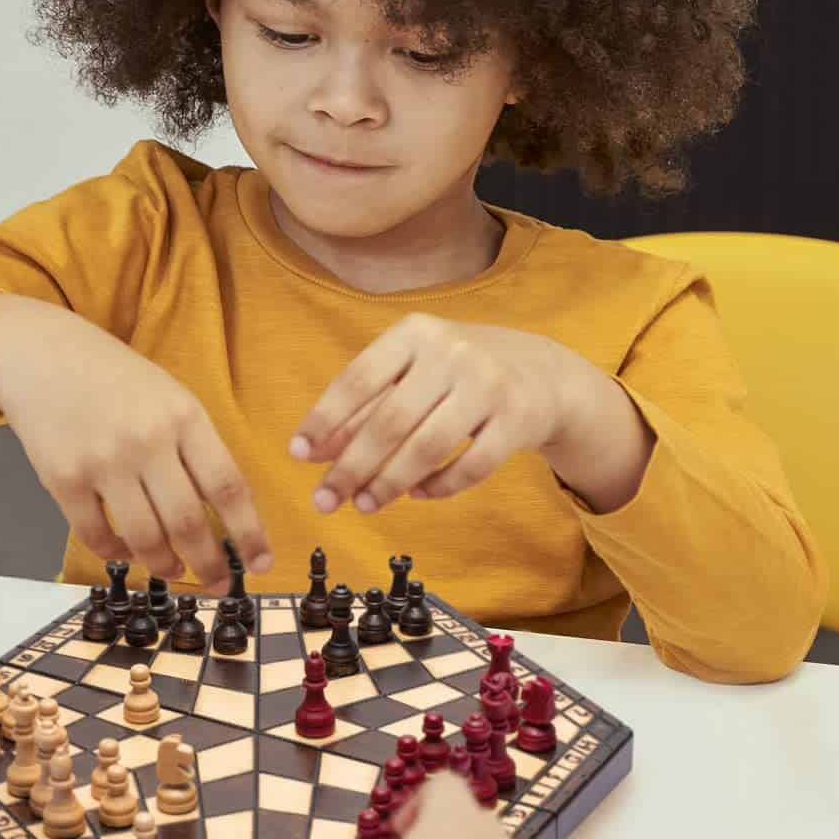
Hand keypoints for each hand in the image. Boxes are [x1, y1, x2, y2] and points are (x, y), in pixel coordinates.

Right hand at [0, 305, 271, 586]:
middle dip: (209, 565)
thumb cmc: (117, 381)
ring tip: (174, 570)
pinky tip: (126, 550)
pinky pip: (96, 536)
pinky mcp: (63, 479)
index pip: (228, 487)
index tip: (261, 565)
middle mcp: (146, 441)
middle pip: (188, 523)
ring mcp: (102, 461)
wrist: (42, 355)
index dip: (249, 534)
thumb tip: (224, 516)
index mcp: (184, 417)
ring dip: (165, 565)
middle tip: (219, 586)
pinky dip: (116, 552)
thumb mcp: (171, 399)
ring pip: (145, 538)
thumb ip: (198, 450)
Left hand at [291, 315, 586, 514]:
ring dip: (390, 483)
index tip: (298, 454)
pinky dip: (439, 486)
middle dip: (351, 466)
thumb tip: (315, 452)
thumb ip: (364, 407)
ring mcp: (489, 385)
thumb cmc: (457, 373)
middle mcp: (452, 353)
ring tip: (364, 505)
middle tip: (323, 500)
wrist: (541, 372)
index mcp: (415, 333)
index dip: (325, 419)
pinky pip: (471, 465)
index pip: (359, 378)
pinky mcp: (518, 420)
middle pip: (390, 420)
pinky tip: (417, 495)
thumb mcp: (411, 373)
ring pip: (428, 446)